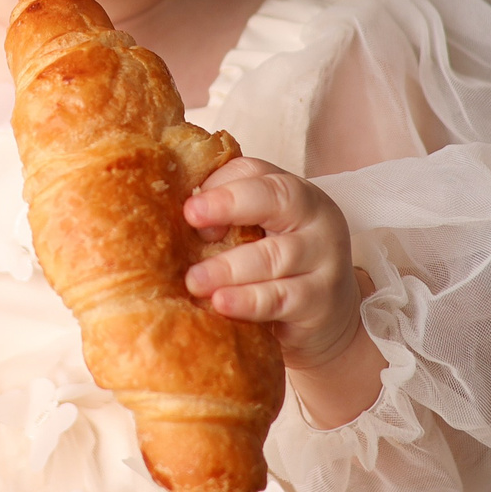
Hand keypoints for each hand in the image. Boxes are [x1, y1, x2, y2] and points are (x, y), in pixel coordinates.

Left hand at [184, 157, 386, 427]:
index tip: (189, 208)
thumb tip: (164, 218)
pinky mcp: (320, 301)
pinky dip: (249, 300)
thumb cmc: (279, 268)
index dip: (221, 185)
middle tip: (191, 215)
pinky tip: (221, 303)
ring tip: (194, 280)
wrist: (326, 318)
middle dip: (230, 203)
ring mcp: (324, 260)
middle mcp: (317, 219)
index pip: (258, 173)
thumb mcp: (258, 235)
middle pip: (278, 198)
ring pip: (275, 255)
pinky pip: (282, 297)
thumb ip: (227, 222)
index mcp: (296, 193)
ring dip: (229, 266)